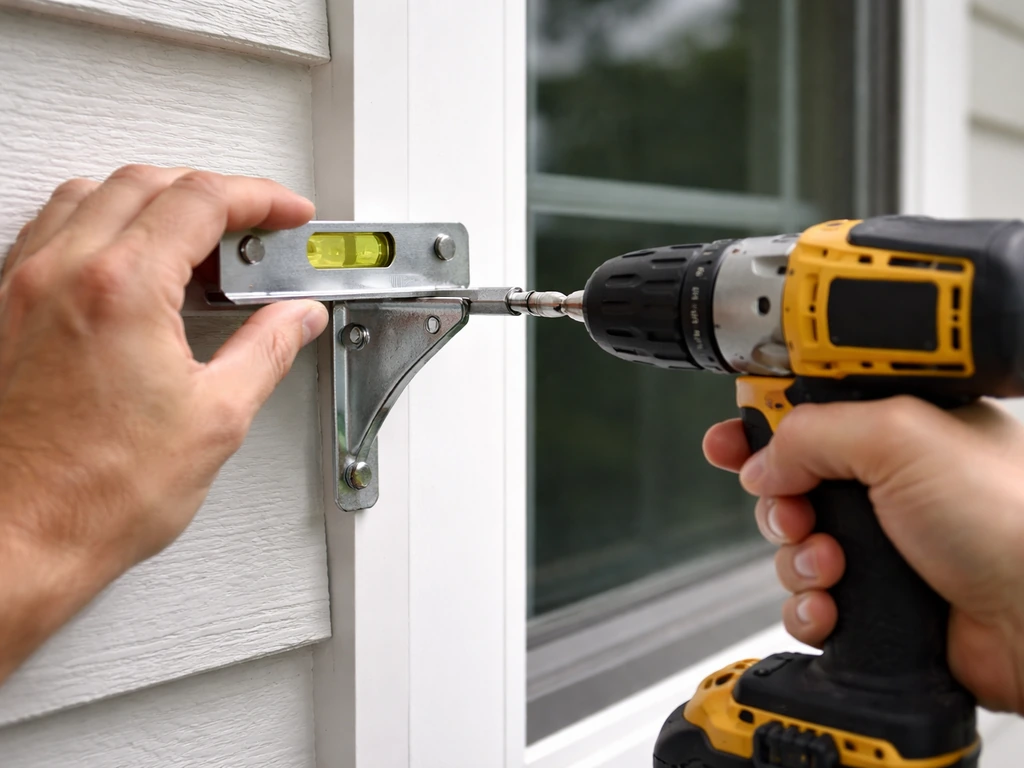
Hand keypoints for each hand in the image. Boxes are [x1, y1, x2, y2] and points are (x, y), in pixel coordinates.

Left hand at [0, 165, 327, 682]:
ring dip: (154, 201)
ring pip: (93, 194)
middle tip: (255, 230)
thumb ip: (266, 350)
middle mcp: (62, 273)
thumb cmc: (93, 495)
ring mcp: (24, 288)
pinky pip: (54, 230)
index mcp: (121, 288)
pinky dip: (104, 224)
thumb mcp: (215, 419)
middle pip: (147, 183)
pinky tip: (133, 264)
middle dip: (213, 194)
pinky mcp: (6, 311)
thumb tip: (296, 319)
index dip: (259, 198)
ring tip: (197, 245)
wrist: (15, 539)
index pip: (201, 200)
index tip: (286, 214)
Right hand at [704, 396, 1023, 713]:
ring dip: (798, 560)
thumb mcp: (899, 437)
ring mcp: (882, 546)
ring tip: (833, 566)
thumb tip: (761, 460)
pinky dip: (809, 607)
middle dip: (779, 504)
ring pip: (793, 547)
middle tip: (798, 513)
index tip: (729, 442)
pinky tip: (833, 607)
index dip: (761, 426)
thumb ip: (813, 432)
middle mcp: (888, 487)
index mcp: (897, 432)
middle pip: (788, 485)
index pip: (808, 415)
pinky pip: (809, 601)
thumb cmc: (1010, 519)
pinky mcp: (876, 602)